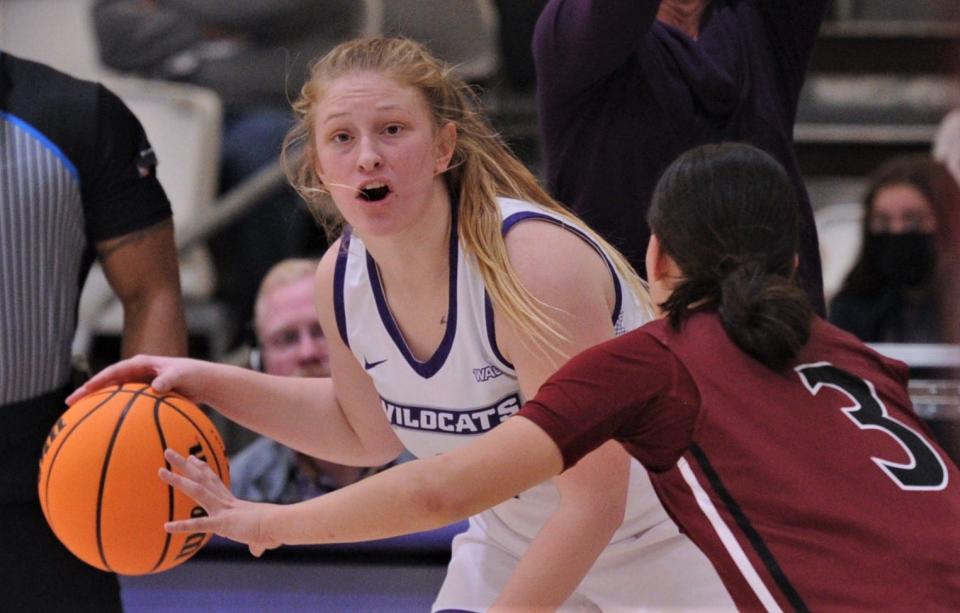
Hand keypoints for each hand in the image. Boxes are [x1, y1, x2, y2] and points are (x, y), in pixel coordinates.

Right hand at [66, 354, 209, 405]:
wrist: (205, 382)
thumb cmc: (195, 375)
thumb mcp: (183, 374)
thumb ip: (169, 378)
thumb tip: (155, 387)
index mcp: (142, 363)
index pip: (114, 371)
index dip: (98, 381)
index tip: (84, 391)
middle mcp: (137, 372)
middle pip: (108, 382)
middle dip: (88, 392)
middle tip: (69, 403)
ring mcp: (139, 384)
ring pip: (113, 394)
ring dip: (97, 404)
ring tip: (78, 417)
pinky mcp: (145, 396)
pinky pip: (126, 404)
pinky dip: (115, 413)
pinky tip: (107, 429)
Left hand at [159, 448, 280, 556]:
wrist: (279, 525)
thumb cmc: (274, 528)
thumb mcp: (261, 536)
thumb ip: (257, 543)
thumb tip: (258, 552)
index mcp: (232, 503)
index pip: (214, 482)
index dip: (202, 470)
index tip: (193, 458)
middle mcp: (224, 502)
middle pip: (201, 479)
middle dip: (184, 465)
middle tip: (169, 452)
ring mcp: (222, 511)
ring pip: (197, 491)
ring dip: (178, 481)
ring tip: (161, 471)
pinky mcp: (222, 524)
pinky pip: (199, 524)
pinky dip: (183, 525)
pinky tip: (167, 526)